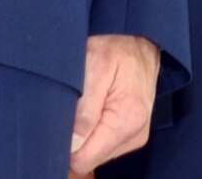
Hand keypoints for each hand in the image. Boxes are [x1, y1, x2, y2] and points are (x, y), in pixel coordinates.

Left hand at [67, 34, 160, 175]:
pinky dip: (93, 131)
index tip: (60, 124)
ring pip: (94, 153)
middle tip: (73, 108)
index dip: (66, 146)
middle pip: (88, 159)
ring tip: (85, 105)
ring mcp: (134, 136)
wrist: (141, 41)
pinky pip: (102, 144)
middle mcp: (134, 135)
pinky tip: (93, 109)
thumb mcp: (95, 66)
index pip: (84, 160)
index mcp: (126, 122)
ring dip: (84, 135)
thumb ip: (85, 109)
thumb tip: (72, 144)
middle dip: (75, 140)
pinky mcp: (130, 133)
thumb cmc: (116, 49)